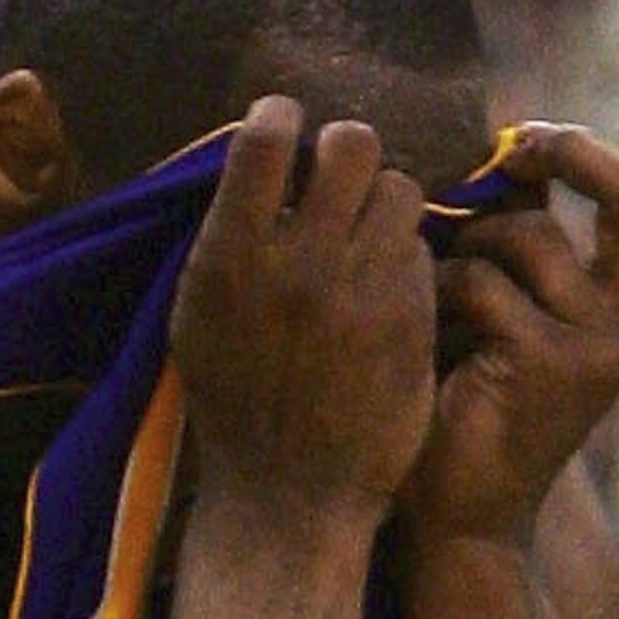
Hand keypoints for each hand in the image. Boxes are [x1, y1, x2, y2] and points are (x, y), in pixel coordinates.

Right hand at [167, 96, 436, 525]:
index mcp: (230, 258)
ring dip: (384, 204)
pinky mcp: (409, 320)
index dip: (281, 120)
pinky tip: (388, 290)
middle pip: (351, 143)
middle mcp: (299, 264)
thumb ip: (228, 238)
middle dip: (346, 155)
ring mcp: (361, 291)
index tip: (286, 130)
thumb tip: (259, 156)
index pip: (266, 135)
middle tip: (339, 185)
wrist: (287, 499)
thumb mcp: (198, 320)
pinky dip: (405, 259)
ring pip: (399, 188)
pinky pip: (420, 249)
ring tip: (367, 239)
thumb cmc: (234, 406)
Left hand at [406, 123, 618, 542]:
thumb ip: (516, 226)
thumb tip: (497, 132)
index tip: (515, 138)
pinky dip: (438, 293)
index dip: (581, 146)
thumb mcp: (505, 301)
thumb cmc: (468, 398)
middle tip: (475, 176)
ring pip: (525, 236)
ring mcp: (596, 345)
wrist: (458, 515)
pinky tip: (421, 333)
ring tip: (431, 294)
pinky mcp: (547, 365)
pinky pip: (481, 282)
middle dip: (541, 168)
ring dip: (462, 248)